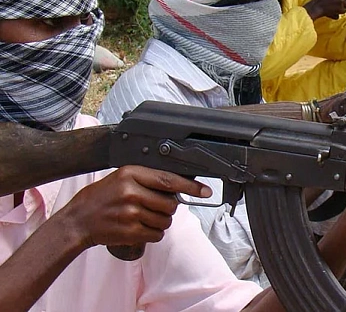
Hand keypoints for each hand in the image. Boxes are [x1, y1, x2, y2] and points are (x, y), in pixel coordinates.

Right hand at [58, 165, 211, 249]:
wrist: (77, 221)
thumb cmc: (100, 198)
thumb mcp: (121, 178)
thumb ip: (146, 179)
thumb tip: (177, 185)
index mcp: (131, 174)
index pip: (169, 180)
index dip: (191, 186)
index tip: (205, 190)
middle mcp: (132, 192)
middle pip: (171, 203)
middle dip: (168, 208)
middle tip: (154, 207)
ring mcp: (131, 213)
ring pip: (166, 220)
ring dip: (161, 222)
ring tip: (144, 217)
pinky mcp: (130, 231)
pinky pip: (157, 234)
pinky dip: (154, 233)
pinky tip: (141, 228)